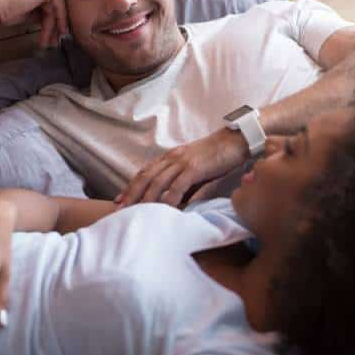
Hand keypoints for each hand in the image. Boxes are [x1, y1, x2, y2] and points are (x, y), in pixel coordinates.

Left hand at [116, 128, 248, 206]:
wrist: (235, 141)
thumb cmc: (216, 156)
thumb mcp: (194, 168)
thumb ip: (182, 183)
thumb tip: (174, 202)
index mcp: (170, 157)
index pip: (144, 172)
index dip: (131, 186)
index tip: (119, 200)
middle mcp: (172, 158)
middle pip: (145, 177)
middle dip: (131, 194)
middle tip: (119, 211)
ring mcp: (183, 162)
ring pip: (158, 182)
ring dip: (145, 199)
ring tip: (136, 213)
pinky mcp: (195, 167)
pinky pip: (178, 185)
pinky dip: (169, 199)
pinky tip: (164, 211)